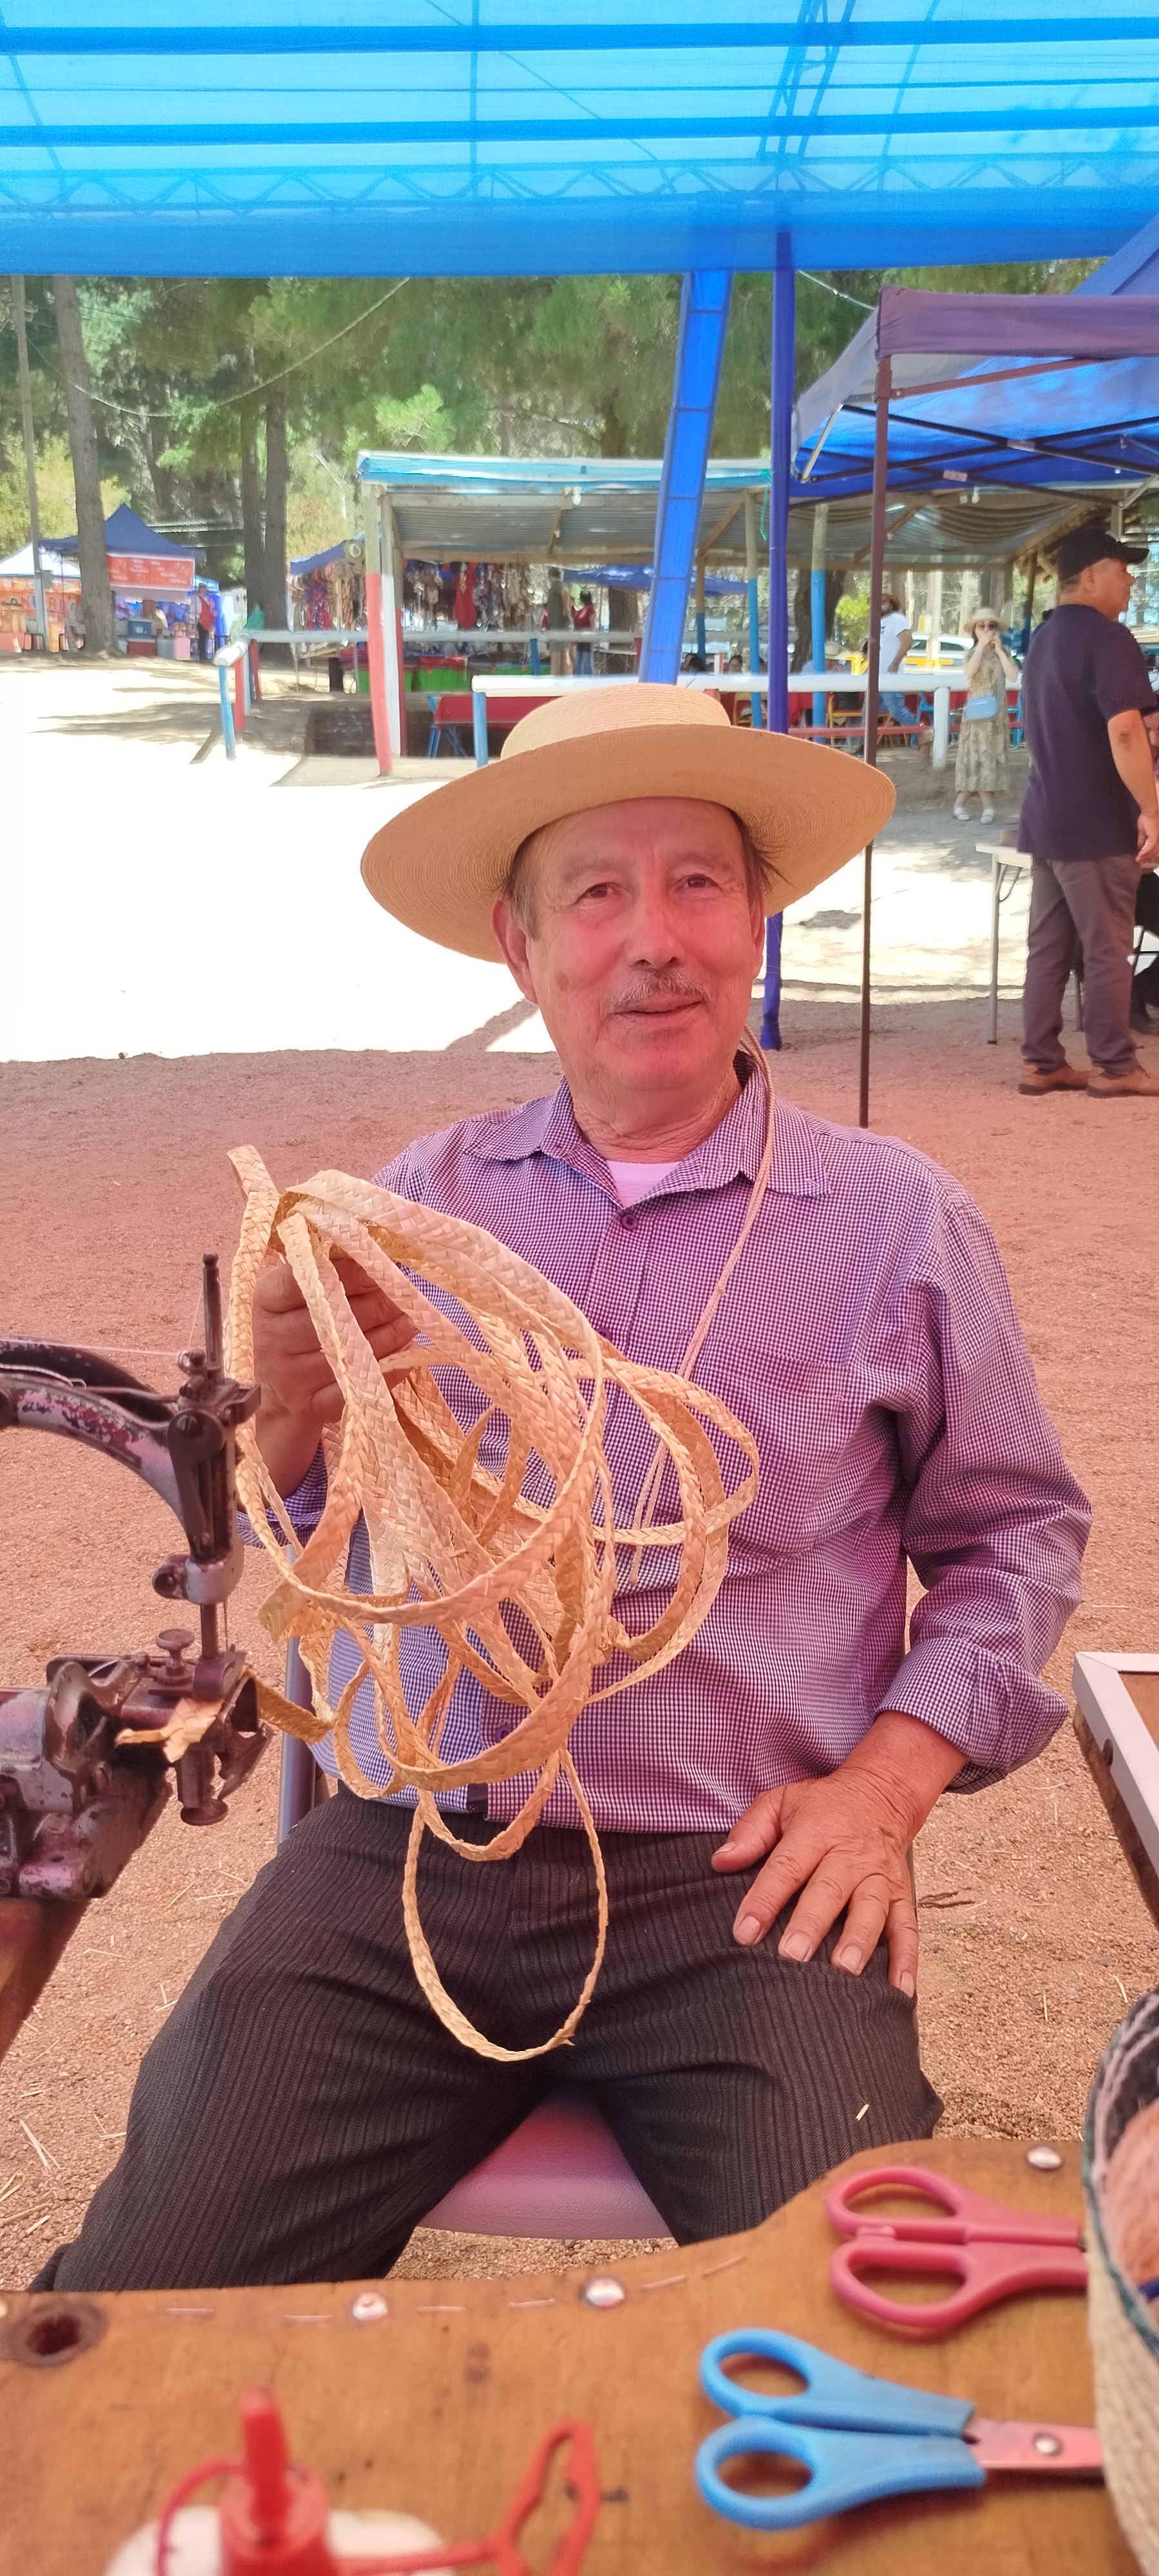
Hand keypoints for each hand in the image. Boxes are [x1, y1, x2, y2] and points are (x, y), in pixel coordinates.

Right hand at [253, 1252, 416, 1494]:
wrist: (275, 1400)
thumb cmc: (292, 1334)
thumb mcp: (293, 1297)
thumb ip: (322, 1269)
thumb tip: (373, 1244)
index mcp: (266, 1301)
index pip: (303, 1277)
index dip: (347, 1270)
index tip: (378, 1264)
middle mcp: (271, 1336)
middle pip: (335, 1314)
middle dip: (379, 1301)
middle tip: (406, 1294)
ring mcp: (289, 1374)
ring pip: (352, 1349)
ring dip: (391, 1334)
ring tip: (411, 1321)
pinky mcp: (310, 1405)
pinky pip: (358, 1385)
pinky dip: (388, 1369)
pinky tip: (405, 1357)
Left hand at [711, 1711, 963, 1993]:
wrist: (881, 1794)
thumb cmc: (823, 1807)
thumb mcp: (780, 1802)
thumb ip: (750, 1831)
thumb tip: (721, 1862)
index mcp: (815, 1832)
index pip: (785, 1868)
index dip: (764, 1900)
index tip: (745, 1932)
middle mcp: (849, 1856)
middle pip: (830, 1890)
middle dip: (812, 1924)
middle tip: (793, 1956)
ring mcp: (878, 1877)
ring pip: (871, 1909)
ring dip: (859, 1941)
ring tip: (845, 1971)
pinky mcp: (900, 1895)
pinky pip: (907, 1927)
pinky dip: (906, 1959)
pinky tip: (900, 1988)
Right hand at [1137, 808, 1158, 865]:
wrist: (1150, 812)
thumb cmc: (1147, 818)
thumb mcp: (1143, 831)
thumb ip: (1142, 840)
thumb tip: (1139, 847)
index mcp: (1157, 837)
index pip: (1154, 848)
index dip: (1149, 854)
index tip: (1142, 858)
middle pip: (1155, 852)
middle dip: (1147, 857)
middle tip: (1141, 862)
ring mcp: (1158, 839)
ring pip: (1152, 852)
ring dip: (1145, 857)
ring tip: (1139, 861)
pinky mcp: (1154, 839)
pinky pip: (1149, 849)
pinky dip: (1143, 854)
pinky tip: (1138, 857)